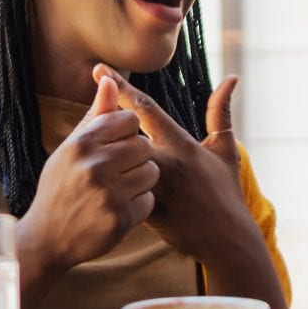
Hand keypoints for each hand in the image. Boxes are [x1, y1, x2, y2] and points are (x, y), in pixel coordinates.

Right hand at [16, 77, 160, 280]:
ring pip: (151, 172)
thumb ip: (94, 116)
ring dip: (141, 181)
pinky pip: (149, 201)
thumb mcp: (70, 149)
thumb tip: (109, 79)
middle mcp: (94, 167)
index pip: (129, 120)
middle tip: (121, 171)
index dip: (128, 133)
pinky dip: (139, 206)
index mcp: (81, 144)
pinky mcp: (120, 219)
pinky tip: (119, 209)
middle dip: (138, 157)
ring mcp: (108, 194)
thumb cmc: (60, 187)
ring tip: (121, 189)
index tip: (116, 147)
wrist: (46, 238)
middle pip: (144, 146)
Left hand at [91, 64, 258, 265]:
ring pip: (116, 165)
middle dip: (99, 121)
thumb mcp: (226, 150)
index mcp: (181, 143)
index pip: (145, 108)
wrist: (226, 238)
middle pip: (121, 134)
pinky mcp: (146, 212)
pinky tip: (90, 182)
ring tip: (82, 148)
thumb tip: (230, 77)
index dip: (121, 87)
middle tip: (77, 108)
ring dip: (100, 154)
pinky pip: (119, 194)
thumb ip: (221, 112)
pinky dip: (107, 186)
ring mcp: (153, 188)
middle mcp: (165, 162)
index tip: (99, 70)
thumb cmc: (225, 192)